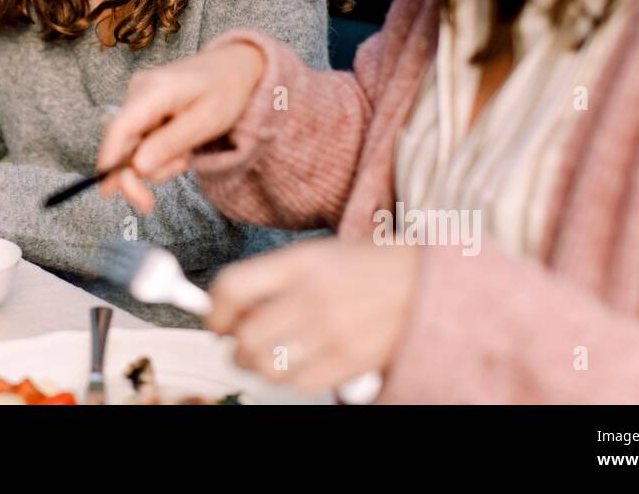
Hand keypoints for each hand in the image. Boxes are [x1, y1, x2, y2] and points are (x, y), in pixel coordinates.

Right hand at [95, 42, 265, 213]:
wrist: (235, 67)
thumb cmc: (225, 92)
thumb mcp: (205, 122)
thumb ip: (169, 144)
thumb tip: (136, 168)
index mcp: (154, 90)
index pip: (120, 128)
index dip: (109, 161)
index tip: (107, 192)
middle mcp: (138, 91)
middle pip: (121, 142)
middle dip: (138, 173)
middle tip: (148, 205)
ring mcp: (138, 97)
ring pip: (132, 146)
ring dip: (157, 161)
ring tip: (186, 154)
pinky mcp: (143, 106)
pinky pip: (141, 139)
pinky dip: (159, 151)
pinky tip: (180, 146)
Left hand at [207, 237, 420, 394]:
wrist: (423, 283)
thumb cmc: (365, 268)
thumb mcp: (314, 255)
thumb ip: (271, 279)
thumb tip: (228, 311)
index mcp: (300, 262)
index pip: (233, 287)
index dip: (215, 311)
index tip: (217, 320)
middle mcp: (313, 296)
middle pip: (245, 336)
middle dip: (236, 346)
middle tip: (243, 343)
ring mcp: (332, 332)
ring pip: (268, 366)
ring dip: (261, 366)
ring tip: (273, 354)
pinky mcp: (350, 362)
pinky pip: (300, 383)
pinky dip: (293, 378)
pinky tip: (303, 363)